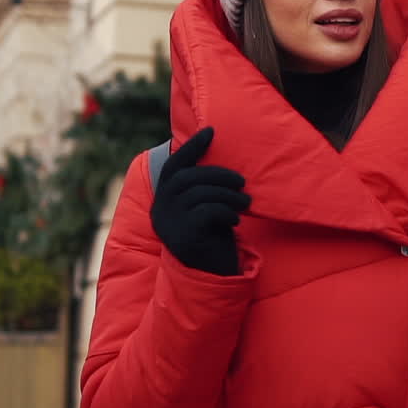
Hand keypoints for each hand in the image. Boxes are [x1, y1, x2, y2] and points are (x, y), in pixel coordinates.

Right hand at [149, 127, 250, 275]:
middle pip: (188, 178)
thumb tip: (216, 154)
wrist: (211, 276)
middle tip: (241, 181)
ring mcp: (170, 225)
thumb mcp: (205, 208)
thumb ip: (203, 188)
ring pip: (200, 194)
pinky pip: (207, 212)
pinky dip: (226, 212)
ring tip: (246, 202)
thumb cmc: (212, 237)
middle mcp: (161, 211)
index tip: (211, 131)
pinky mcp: (184, 237)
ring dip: (228, 195)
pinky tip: (235, 222)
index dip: (191, 148)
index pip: (173, 167)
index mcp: (163, 201)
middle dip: (218, 174)